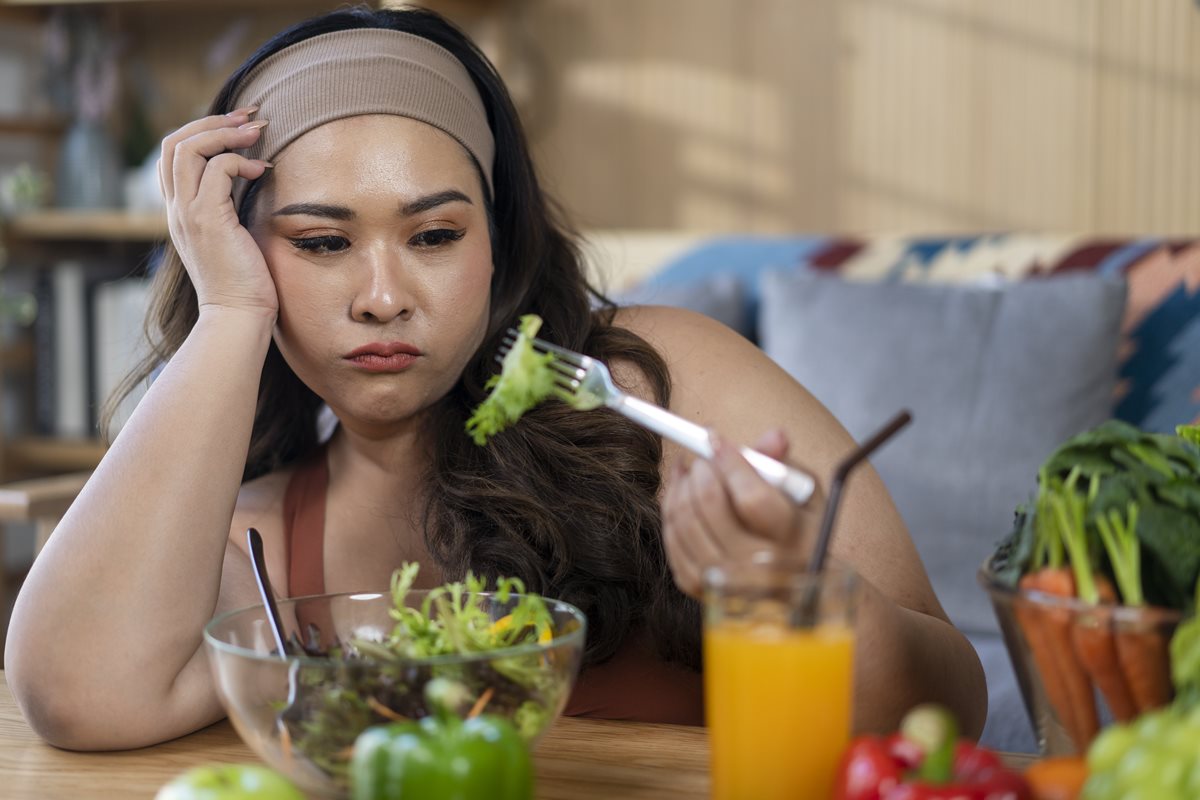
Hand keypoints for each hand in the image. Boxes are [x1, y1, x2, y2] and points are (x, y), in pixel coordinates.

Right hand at [159, 108, 277, 315]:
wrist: (238, 316)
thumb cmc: (245, 283)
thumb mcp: (233, 238)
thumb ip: (230, 208)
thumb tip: (251, 176)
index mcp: (179, 212)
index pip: (172, 156)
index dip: (203, 131)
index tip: (240, 126)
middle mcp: (177, 210)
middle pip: (173, 142)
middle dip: (212, 121)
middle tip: (250, 116)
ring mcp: (188, 214)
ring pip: (188, 149)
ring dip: (225, 133)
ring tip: (257, 132)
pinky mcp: (207, 220)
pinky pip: (217, 170)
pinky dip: (240, 161)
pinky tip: (262, 171)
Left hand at [662, 429, 804, 596]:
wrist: (793, 583)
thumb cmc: (799, 529)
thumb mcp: (803, 495)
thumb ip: (783, 465)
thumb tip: (774, 437)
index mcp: (797, 541)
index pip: (752, 498)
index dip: (729, 463)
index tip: (716, 439)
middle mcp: (763, 569)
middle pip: (713, 510)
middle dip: (700, 472)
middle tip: (702, 457)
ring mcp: (729, 584)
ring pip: (686, 525)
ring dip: (680, 488)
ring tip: (686, 470)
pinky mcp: (703, 590)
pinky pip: (673, 545)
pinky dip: (671, 514)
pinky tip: (678, 495)